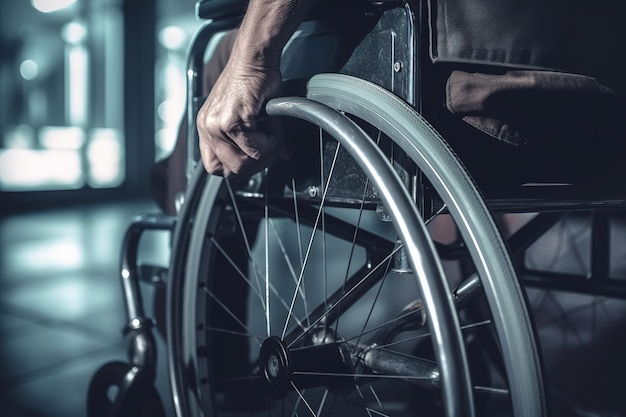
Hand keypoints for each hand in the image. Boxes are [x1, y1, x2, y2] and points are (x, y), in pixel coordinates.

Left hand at [196, 55, 281, 177]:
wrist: (255, 57)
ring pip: (240, 164)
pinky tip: (272, 134)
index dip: (236, 169)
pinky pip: (253, 149)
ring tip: (271, 143)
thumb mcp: (249, 115)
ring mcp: (215, 124)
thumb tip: (281, 158)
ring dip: (261, 157)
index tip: (254, 162)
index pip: (213, 166)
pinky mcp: (230, 120)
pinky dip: (268, 146)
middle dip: (253, 167)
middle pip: (227, 170)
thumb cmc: (253, 79)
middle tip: (269, 154)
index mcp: (207, 126)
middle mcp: (207, 127)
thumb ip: (259, 141)